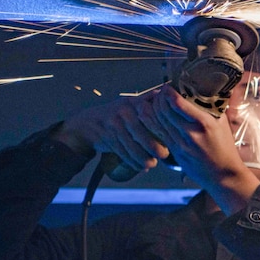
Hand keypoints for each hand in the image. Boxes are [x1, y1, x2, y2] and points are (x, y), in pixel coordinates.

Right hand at [54, 92, 169, 173]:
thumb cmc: (117, 115)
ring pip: (131, 145)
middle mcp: (122, 112)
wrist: (88, 123)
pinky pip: (122, 151)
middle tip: (164, 154)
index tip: (171, 139)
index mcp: (132, 103)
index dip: (161, 129)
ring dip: (143, 157)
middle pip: (140, 132)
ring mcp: (113, 125)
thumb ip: (148, 100)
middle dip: (153, 146)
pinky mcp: (107, 137)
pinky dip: (131, 161)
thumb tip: (165, 93)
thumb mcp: (131, 104)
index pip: (150, 116)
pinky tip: (140, 166)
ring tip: (152, 163)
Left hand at [149, 85, 259, 213]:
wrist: (223, 175)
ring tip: (158, 102)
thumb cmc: (225, 148)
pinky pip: (159, 133)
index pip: (177, 102)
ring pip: (157, 121)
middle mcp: (190, 133)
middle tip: (162, 92)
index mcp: (204, 123)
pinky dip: (155, 122)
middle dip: (159, 97)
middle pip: (163, 109)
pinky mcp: (174, 152)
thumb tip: (205, 89)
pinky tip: (158, 116)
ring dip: (155, 108)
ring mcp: (180, 144)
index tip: (168, 86)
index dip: (168, 91)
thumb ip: (212, 107)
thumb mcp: (222, 124)